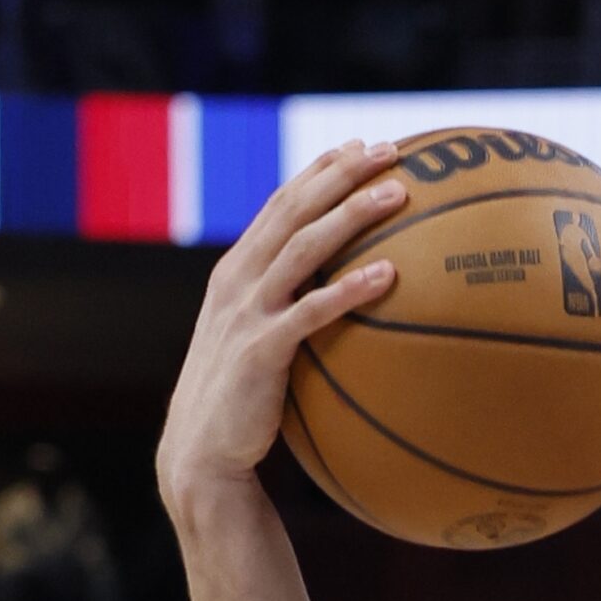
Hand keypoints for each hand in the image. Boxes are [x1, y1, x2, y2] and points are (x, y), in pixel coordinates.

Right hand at [157, 142, 405, 508]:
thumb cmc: (241, 404)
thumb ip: (289, 313)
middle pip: (293, 209)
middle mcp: (237, 280)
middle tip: (390, 151)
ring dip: (352, 215)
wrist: (201, 454)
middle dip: (341, 174)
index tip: (359, 146)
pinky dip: (349, 289)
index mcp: (236, 270)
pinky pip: (311, 311)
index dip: (320, 171)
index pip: (280, 204)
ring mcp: (246, 312)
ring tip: (399, 194)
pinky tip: (389, 274)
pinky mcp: (261, 351)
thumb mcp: (258, 343)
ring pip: (303, 248)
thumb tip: (345, 305)